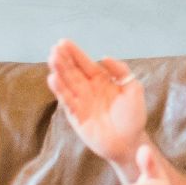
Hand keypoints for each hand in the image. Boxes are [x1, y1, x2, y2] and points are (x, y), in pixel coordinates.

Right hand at [46, 40, 149, 173]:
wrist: (130, 142)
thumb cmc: (133, 116)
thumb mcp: (133, 89)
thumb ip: (121, 71)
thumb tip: (104, 57)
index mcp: (101, 81)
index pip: (85, 63)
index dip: (75, 53)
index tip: (63, 42)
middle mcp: (88, 89)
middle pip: (73, 71)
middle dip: (64, 59)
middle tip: (54, 48)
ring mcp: (81, 102)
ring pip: (67, 84)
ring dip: (59, 72)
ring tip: (52, 59)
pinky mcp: (77, 116)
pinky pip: (67, 101)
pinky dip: (60, 90)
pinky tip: (53, 79)